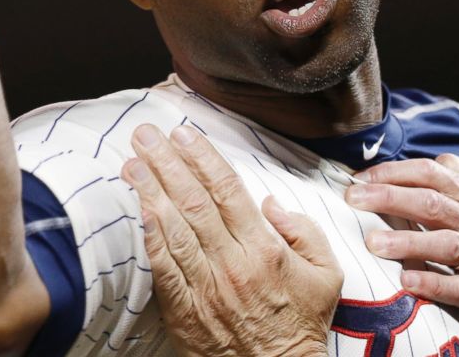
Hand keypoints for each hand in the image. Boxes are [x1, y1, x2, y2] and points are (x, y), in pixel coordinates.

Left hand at [121, 124, 342, 356]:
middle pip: (193, 203)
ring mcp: (206, 289)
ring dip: (150, 192)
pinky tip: (139, 211)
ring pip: (173, 230)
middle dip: (167, 163)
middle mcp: (232, 264)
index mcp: (265, 250)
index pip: (228, 192)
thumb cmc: (301, 324)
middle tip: (146, 134)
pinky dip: (150, 238)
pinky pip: (164, 269)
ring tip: (132, 162)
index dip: (203, 158)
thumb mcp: (326, 274)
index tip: (184, 133)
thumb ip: (304, 231)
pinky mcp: (185, 312)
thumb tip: (271, 203)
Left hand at [345, 154, 458, 329]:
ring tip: (373, 244)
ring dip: (408, 242)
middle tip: (353, 199)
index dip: (394, 172)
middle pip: (431, 202)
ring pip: (446, 243)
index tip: (361, 177)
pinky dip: (435, 284)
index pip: (431, 173)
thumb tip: (431, 160)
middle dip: (389, 197)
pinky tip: (408, 282)